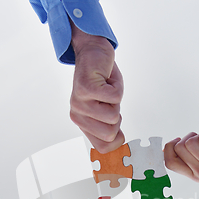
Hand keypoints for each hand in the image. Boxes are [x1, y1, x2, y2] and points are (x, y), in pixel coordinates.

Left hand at [70, 23, 123, 152]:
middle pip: (110, 134)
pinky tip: (106, 79)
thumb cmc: (103, 80)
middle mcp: (77, 115)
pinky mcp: (86, 88)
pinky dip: (117, 87)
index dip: (117, 140)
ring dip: (117, 100)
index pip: (102, 148)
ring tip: (107, 89)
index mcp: (82, 123)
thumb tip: (121, 145)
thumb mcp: (107, 108)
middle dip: (118, 115)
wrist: (93, 51)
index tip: (116, 125)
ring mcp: (80, 102)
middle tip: (108, 100)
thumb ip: (110, 126)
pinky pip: (115, 98)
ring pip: (113, 116)